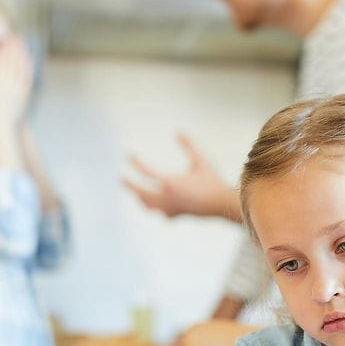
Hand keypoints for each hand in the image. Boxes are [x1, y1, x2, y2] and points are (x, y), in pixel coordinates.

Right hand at [0, 35, 33, 129]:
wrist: (1, 125)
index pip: (3, 58)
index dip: (5, 47)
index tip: (5, 37)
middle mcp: (11, 81)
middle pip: (14, 60)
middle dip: (15, 47)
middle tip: (16, 36)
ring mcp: (19, 88)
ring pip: (23, 67)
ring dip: (23, 54)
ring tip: (23, 45)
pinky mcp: (24, 94)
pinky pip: (27, 77)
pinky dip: (28, 67)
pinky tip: (29, 62)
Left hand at [124, 134, 238, 220]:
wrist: (223, 204)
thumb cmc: (213, 180)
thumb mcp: (202, 160)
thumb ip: (189, 145)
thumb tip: (178, 130)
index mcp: (170, 182)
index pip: (146, 171)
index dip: (136, 162)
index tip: (129, 155)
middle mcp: (167, 197)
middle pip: (140, 191)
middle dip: (129, 184)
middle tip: (121, 178)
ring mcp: (171, 208)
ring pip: (148, 204)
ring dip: (139, 197)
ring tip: (134, 191)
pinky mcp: (177, 214)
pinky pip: (160, 212)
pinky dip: (154, 207)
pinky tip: (155, 205)